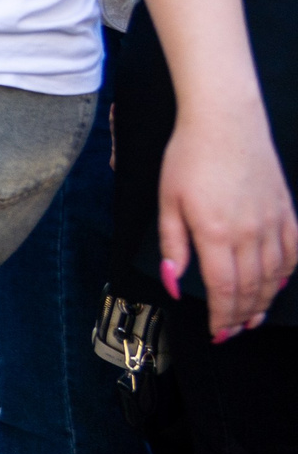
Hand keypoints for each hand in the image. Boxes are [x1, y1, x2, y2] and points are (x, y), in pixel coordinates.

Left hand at [159, 109, 297, 339]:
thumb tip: (172, 282)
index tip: (217, 332)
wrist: (225, 121)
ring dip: (264, 301)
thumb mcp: (167, 200)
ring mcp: (272, 222)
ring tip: (253, 318)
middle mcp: (249, 232)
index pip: (224, 289)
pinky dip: (285, 273)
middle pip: (251, 288)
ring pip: (274, 275)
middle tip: (233, 332)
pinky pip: (292, 252)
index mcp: (215, 233)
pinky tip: (277, 284)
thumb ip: (172, 244)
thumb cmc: (189, 156)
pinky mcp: (286, 210)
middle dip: (241, 316)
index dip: (222, 316)